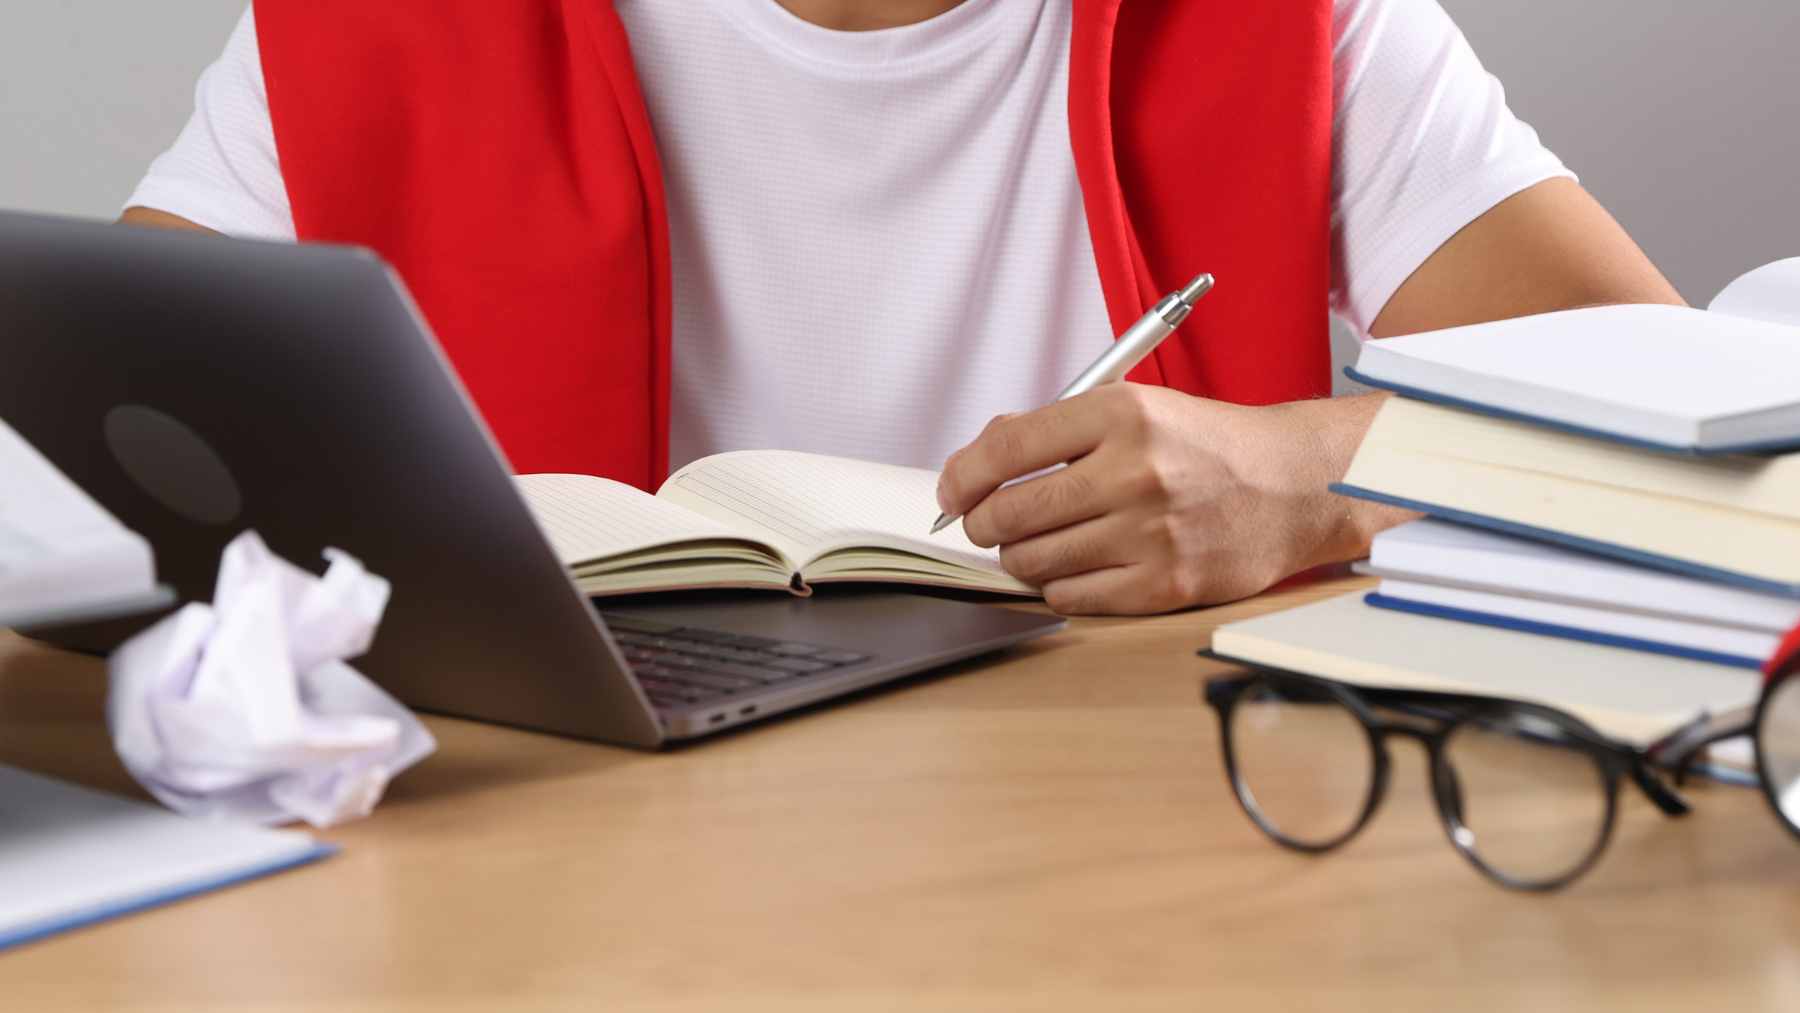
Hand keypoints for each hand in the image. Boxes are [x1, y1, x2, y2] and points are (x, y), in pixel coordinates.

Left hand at [935, 384, 1398, 614]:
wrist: (1295, 486)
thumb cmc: (1205, 446)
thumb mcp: (1135, 409)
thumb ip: (1056, 429)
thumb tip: (976, 461)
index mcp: (1121, 415)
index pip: (1006, 448)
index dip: (961, 476)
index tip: (951, 492)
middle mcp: (1135, 471)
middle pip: (1009, 513)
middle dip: (983, 523)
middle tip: (988, 524)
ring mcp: (1151, 532)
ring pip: (1033, 561)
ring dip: (1018, 557)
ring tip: (1033, 545)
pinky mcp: (1165, 584)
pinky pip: (1071, 596)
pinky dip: (1056, 586)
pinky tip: (1072, 568)